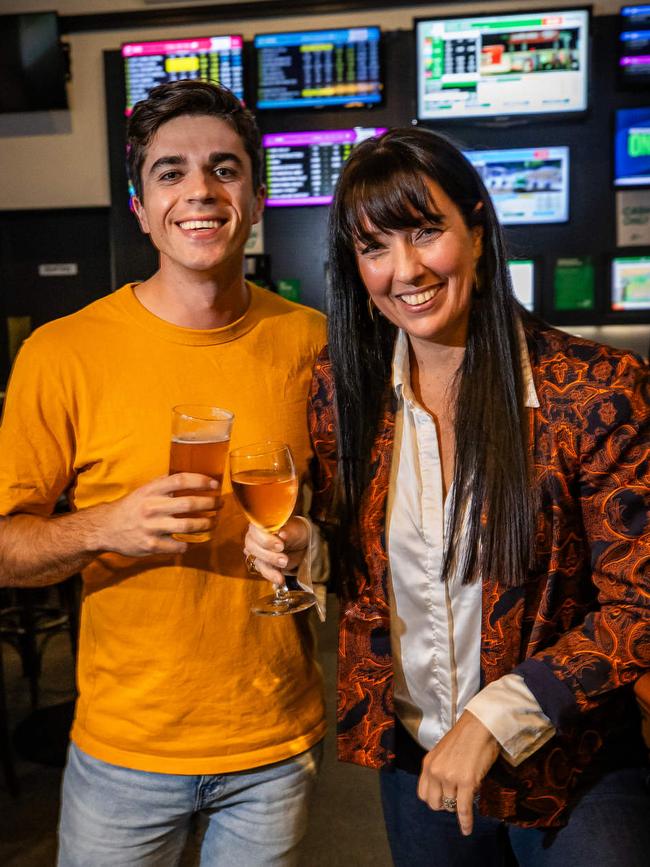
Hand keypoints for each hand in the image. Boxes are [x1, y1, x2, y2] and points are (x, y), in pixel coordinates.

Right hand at [90, 473, 219, 556]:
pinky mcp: (151, 545)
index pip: (180, 480)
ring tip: (213, 522)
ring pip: (188, 525)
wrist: (106, 528)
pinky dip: (190, 543)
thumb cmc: (131, 507)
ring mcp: (152, 527)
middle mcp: (151, 507)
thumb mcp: (144, 490)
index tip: (215, 484)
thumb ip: (164, 484)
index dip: (201, 480)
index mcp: (151, 491)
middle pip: (189, 503)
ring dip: (206, 524)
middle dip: (210, 503)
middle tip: (219, 504)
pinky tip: (194, 540)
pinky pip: (179, 545)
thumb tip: (191, 475)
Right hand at [243, 518, 308, 585]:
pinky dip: (271, 575)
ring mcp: (257, 551)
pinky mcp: (262, 564)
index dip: (265, 539)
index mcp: (261, 523)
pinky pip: (263, 571)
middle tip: (284, 559)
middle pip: (253, 546)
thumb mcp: (297, 530)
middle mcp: (255, 536)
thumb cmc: (297, 532)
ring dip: (270, 567)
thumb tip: (282, 534)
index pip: (255, 530)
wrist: (303, 546)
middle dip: (268, 555)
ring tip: (285, 568)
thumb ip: (289, 531)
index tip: (280, 546)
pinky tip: (280, 579)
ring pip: (257, 560)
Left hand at [417, 711, 499, 835]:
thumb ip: (440, 769)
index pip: (423, 794)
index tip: (443, 799)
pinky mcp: (466, 782)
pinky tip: (467, 830)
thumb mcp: (443, 752)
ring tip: (467, 803)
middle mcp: (435, 771)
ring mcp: (450, 777)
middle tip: (456, 800)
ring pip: (450, 806)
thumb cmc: (465, 737)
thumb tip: (445, 788)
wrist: (480, 725)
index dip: (434, 799)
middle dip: (445, 805)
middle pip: (434, 803)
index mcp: (428, 763)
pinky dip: (465, 822)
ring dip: (458, 807)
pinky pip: (463, 809)